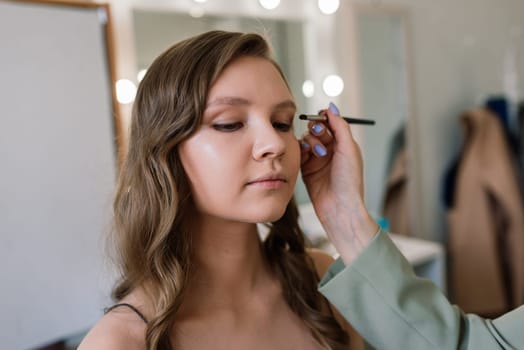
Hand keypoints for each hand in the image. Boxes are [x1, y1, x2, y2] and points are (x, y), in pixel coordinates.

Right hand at [299, 103, 377, 263]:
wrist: (339, 207)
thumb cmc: (349, 180)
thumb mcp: (348, 149)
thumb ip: (340, 126)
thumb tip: (331, 107)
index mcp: (344, 145)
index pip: (330, 124)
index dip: (324, 119)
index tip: (320, 119)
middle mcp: (330, 151)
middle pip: (317, 130)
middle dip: (316, 130)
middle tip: (319, 134)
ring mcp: (317, 160)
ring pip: (306, 140)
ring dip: (310, 142)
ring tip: (317, 153)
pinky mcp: (306, 170)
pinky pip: (299, 154)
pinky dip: (300, 151)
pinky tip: (305, 156)